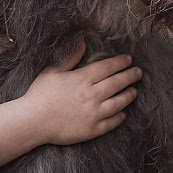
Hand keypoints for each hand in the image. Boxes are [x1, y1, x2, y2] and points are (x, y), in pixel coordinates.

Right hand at [21, 41, 140, 145]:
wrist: (33, 121)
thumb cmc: (40, 94)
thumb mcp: (52, 70)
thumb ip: (70, 57)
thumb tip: (82, 43)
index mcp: (82, 79)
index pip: (108, 67)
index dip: (120, 62)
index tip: (128, 60)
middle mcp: (92, 95)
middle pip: (117, 83)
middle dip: (130, 76)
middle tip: (139, 73)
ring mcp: (93, 113)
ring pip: (118, 103)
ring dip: (128, 96)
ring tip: (134, 92)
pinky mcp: (92, 129)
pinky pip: (111, 123)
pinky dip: (119, 117)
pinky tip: (123, 114)